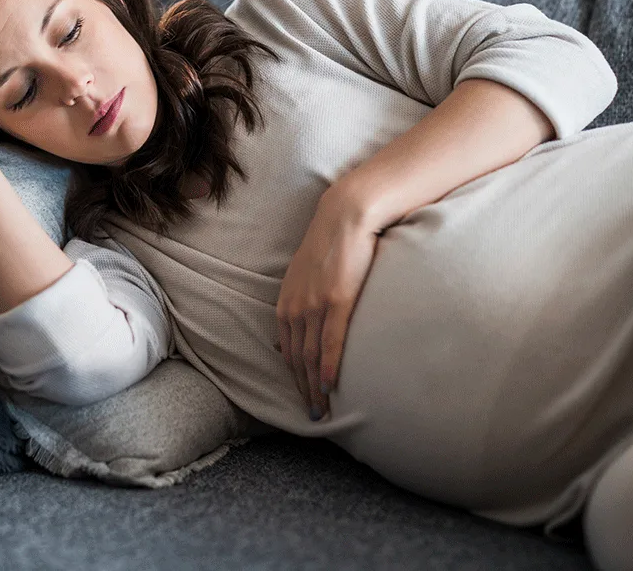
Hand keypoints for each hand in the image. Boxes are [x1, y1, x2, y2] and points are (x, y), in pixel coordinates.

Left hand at [275, 186, 381, 420]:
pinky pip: (330, 342)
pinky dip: (328, 368)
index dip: (293, 377)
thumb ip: (298, 301)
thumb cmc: (330, 244)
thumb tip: (295, 326)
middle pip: (296, 359)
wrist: (345, 217)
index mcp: (286, 302)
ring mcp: (314, 305)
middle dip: (302, 390)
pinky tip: (329, 386)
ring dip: (314, 387)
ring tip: (321, 411)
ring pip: (311, 357)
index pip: (286, 350)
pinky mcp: (337, 301)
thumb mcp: (303, 274)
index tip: (302, 396)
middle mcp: (295, 307)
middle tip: (312, 416)